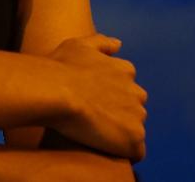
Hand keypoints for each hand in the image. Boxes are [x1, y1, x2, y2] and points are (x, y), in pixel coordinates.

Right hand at [47, 34, 146, 160]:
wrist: (57, 91)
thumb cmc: (61, 68)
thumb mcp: (79, 45)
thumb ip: (102, 43)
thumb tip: (118, 44)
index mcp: (125, 71)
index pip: (127, 88)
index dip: (110, 98)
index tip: (94, 103)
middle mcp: (136, 91)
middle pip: (133, 109)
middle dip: (119, 114)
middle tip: (93, 120)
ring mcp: (137, 115)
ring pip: (134, 128)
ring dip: (120, 132)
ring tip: (96, 135)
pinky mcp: (134, 136)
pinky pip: (136, 150)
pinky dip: (123, 151)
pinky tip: (105, 149)